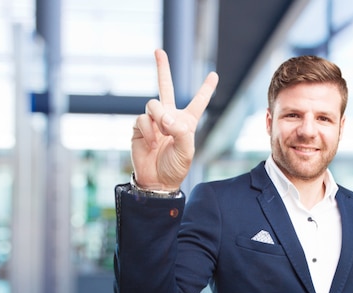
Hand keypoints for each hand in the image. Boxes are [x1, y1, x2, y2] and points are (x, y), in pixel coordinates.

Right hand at [131, 49, 218, 190]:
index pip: (198, 102)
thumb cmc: (175, 167)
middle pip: (166, 87)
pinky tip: (151, 143)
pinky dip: (148, 130)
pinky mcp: (139, 127)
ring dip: (159, 117)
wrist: (156, 181)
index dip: (206, 89)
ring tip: (163, 133)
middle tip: (158, 51)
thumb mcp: (186, 151)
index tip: (214, 75)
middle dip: (162, 69)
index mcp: (186, 122)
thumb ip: (180, 131)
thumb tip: (164, 117)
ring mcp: (153, 121)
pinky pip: (142, 119)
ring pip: (153, 104)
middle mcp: (169, 117)